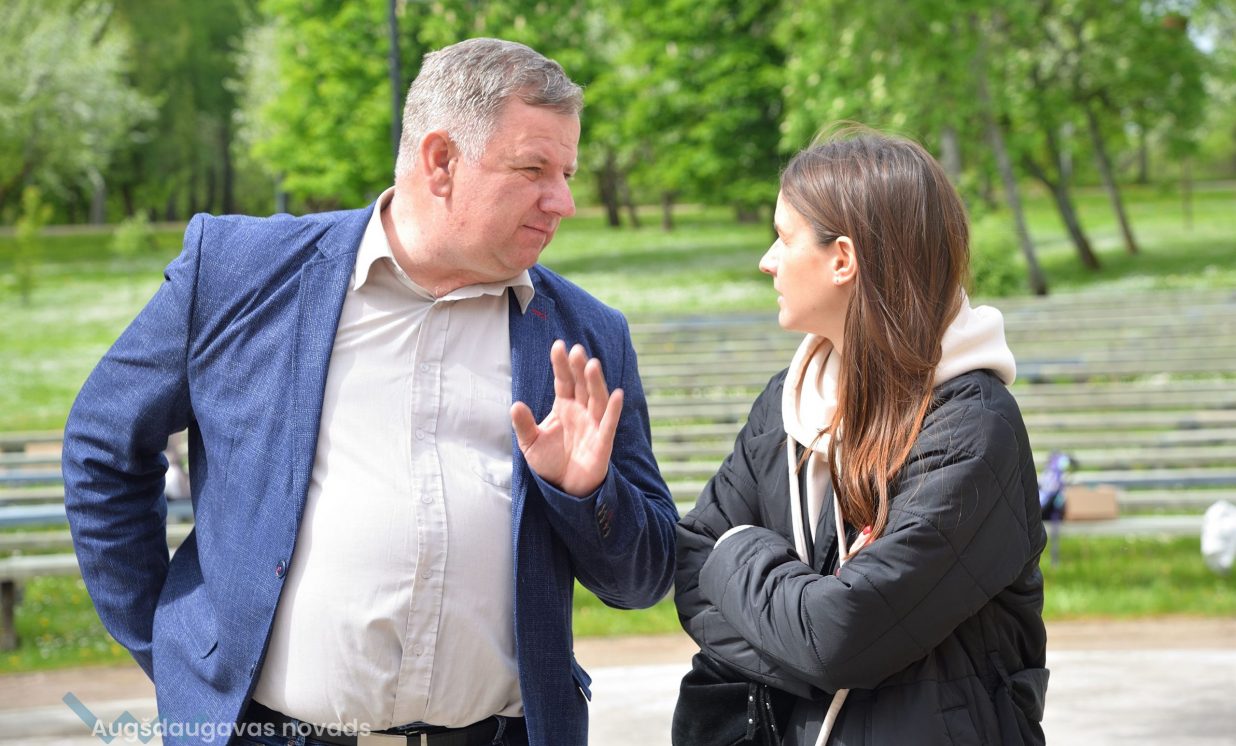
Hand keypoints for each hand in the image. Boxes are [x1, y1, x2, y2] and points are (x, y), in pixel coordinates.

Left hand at [511, 340, 623, 496]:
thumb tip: (515, 405)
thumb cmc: (550, 461)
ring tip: (592, 365)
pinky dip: (613, 410)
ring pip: (596, 399)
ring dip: (595, 382)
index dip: (561, 364)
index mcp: (564, 406)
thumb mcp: (530, 443)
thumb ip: (524, 425)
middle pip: (582, 385)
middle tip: (576, 350)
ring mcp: (593, 425)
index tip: (559, 345)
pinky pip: (609, 424)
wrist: (565, 488)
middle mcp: (581, 411)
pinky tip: (617, 394)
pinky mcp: (603, 442)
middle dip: (579, 368)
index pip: (564, 381)